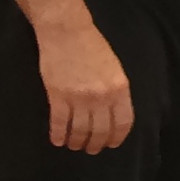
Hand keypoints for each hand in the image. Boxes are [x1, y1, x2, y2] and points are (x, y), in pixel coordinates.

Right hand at [37, 15, 134, 151]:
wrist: (66, 31)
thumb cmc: (91, 46)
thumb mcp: (114, 69)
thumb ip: (115, 92)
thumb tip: (111, 114)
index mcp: (120, 89)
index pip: (122, 123)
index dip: (116, 138)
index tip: (110, 145)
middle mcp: (102, 97)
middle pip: (100, 131)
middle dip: (95, 144)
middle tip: (90, 149)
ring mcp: (79, 97)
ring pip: (80, 130)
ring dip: (76, 142)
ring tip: (73, 145)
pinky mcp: (58, 96)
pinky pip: (59, 123)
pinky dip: (58, 134)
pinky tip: (57, 140)